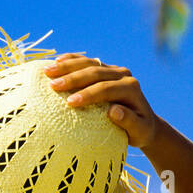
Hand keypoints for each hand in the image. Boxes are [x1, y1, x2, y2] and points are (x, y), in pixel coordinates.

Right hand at [42, 54, 161, 148]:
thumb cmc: (139, 131)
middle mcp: (123, 75)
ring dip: (67, 66)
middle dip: (73, 78)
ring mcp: (113, 70)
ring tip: (47, 72)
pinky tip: (56, 61)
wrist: (144, 122)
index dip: (88, 94)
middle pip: (95, 72)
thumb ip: (129, 122)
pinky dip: (71, 60)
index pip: (106, 88)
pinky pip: (86, 61)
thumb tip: (114, 111)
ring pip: (89, 63)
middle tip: (53, 86)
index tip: (70, 103)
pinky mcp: (105, 69)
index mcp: (131, 88)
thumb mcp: (139, 132)